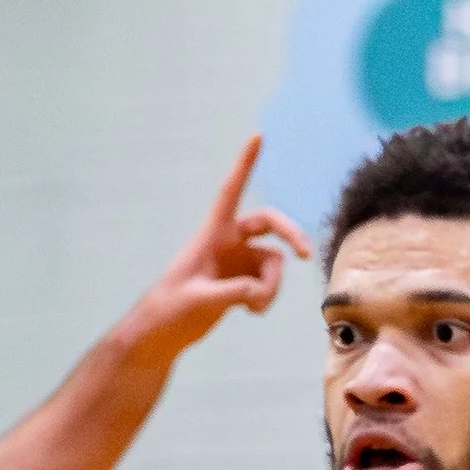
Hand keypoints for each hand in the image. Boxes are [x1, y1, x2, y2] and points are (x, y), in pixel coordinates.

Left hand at [123, 139, 310, 370]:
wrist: (163, 333)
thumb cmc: (171, 309)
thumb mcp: (200, 301)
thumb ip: (232, 294)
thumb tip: (259, 293)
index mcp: (212, 233)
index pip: (231, 191)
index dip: (244, 164)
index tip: (257, 136)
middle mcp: (228, 242)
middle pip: (270, 226)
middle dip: (291, 237)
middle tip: (306, 254)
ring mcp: (237, 262)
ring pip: (273, 264)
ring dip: (272, 286)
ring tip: (256, 307)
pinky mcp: (240, 282)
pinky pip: (267, 283)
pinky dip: (266, 297)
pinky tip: (252, 311)